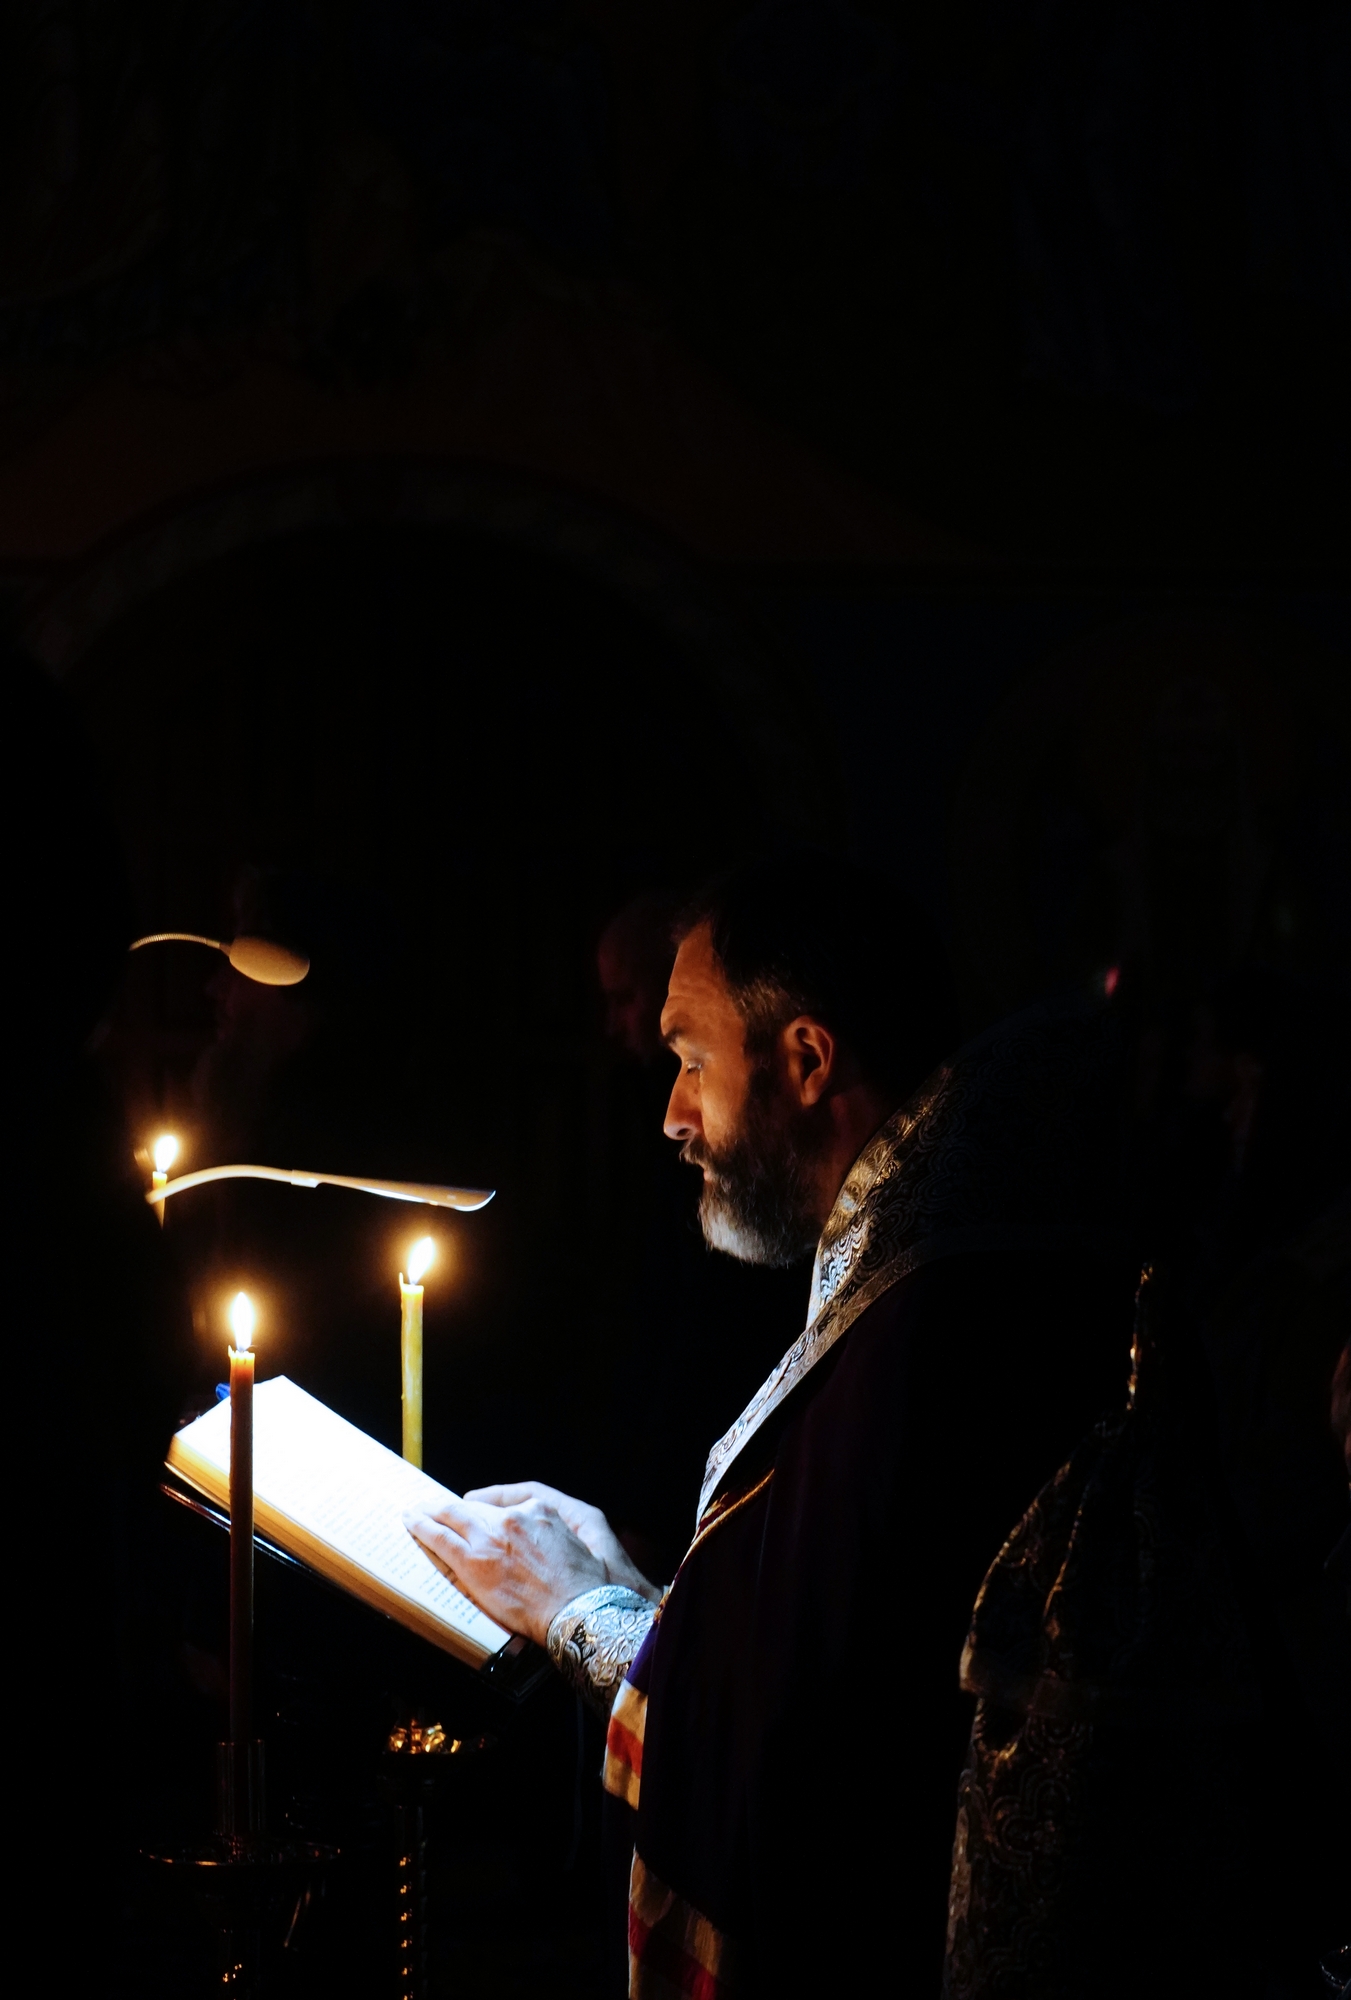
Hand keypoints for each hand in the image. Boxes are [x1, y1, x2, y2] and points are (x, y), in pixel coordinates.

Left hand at [402, 1485, 655, 1645]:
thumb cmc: (582, 1583)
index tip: (469, 1508)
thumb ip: (553, 1525)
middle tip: (431, 1506)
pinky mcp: (474, 1562)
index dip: (480, 1507)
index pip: (498, 1504)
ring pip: (450, 1518)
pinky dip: (423, 1529)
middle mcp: (511, 1518)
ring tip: (414, 1512)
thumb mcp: (577, 1537)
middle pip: (472, 1509)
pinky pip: (441, 1539)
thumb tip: (532, 1530)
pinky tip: (412, 1525)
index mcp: (538, 1510)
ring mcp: (491, 1539)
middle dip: (448, 1507)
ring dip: (429, 1513)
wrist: (577, 1610)